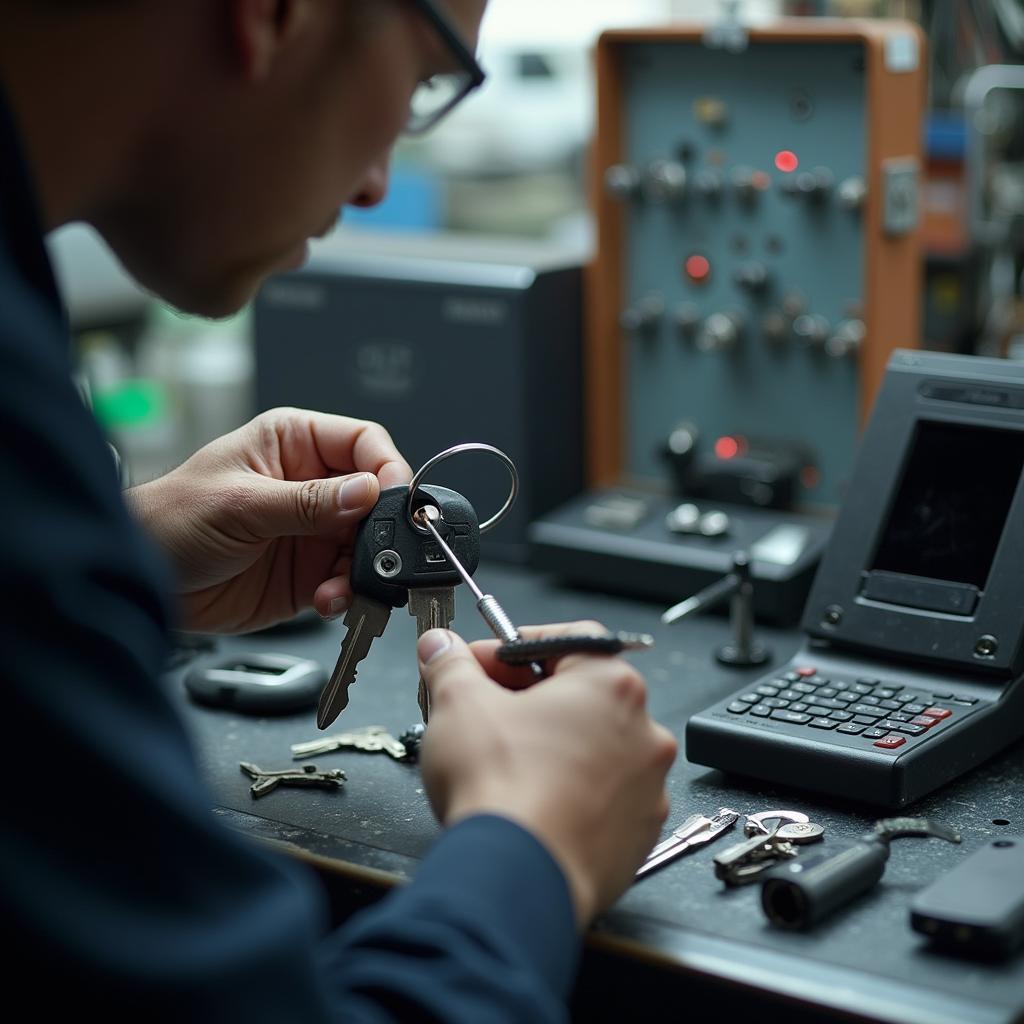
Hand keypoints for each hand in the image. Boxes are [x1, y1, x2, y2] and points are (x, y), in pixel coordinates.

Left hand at [126, 407, 410, 632]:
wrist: (140, 580)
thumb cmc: (171, 520)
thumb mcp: (241, 504)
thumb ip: (308, 501)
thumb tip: (367, 491)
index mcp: (293, 444)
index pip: (363, 443)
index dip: (386, 468)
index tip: (394, 498)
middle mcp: (311, 484)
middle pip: (375, 497)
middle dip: (382, 527)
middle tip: (382, 551)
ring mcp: (313, 530)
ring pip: (368, 544)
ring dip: (366, 568)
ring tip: (344, 585)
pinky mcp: (309, 572)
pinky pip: (348, 580)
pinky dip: (348, 593)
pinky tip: (329, 600)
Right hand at [416, 622, 676, 926]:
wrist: (519, 876)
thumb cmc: (503, 789)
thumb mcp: (458, 704)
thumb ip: (451, 664)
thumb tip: (441, 647)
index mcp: (611, 685)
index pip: (565, 640)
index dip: (512, 647)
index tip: (479, 664)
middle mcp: (643, 731)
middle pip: (581, 694)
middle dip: (529, 697)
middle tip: (484, 710)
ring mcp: (647, 786)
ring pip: (594, 748)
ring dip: (553, 746)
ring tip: (505, 762)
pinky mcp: (639, 833)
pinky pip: (604, 797)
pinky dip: (572, 792)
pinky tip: (532, 801)